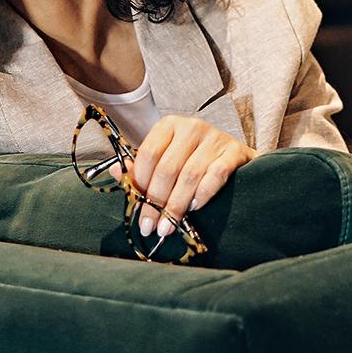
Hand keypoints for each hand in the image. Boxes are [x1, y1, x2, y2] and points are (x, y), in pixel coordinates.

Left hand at [125, 116, 255, 237]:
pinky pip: (215, 175)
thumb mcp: (167, 157)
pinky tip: (194, 207)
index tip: (137, 208)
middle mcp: (191, 127)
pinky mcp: (233, 152)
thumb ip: (142, 167)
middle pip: (167, 168)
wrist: (235, 155)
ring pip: (189, 175)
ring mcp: (215, 138)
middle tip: (150, 226)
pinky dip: (203, 194)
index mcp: (169, 125)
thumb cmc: (194, 157)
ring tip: (168, 226)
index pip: (148, 153)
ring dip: (176, 206)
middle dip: (156, 202)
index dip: (140, 183)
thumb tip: (116, 172)